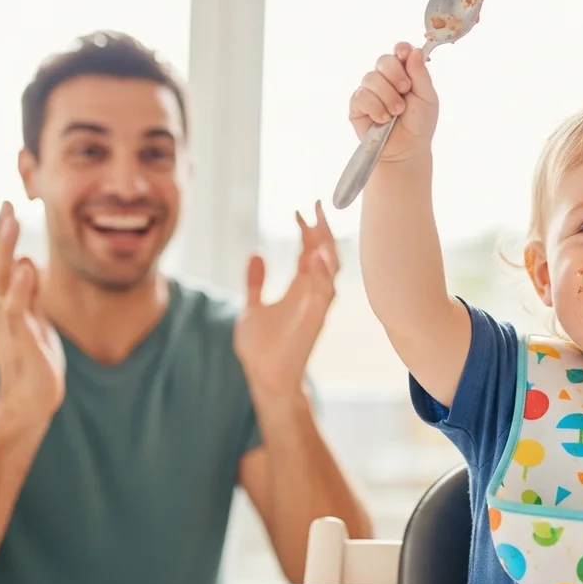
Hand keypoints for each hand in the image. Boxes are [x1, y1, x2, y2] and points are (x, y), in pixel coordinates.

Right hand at [0, 202, 65, 418]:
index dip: (3, 235)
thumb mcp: (34, 317)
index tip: (9, 206)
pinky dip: (21, 286)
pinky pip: (17, 307)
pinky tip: (27, 266)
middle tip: (6, 205)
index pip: (1, 261)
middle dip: (1, 234)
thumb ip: (30, 292)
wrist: (31, 398)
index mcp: (3, 301)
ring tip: (11, 223)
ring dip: (5, 249)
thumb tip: (26, 262)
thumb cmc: (34, 358)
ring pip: (1, 278)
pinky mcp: (21, 336)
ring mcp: (7, 321)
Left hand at [234, 201, 338, 398]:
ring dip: (327, 249)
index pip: (309, 252)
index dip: (307, 230)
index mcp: (299, 288)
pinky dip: (322, 274)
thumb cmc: (261, 347)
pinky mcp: (314, 320)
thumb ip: (255, 282)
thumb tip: (256, 254)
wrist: (264, 377)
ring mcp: (315, 306)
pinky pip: (324, 293)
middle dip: (324, 231)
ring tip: (320, 226)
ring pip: (330, 271)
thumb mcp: (252, 306)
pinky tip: (316, 257)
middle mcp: (311, 294)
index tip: (301, 210)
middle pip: (325, 255)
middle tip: (319, 206)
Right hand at [348, 42, 437, 164]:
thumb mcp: (427, 98)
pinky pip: (362, 96)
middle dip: (396, 75)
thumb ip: (420, 74)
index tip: (404, 54)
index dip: (400, 49)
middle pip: (383, 60)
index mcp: (404, 73)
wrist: (407, 149)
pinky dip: (375, 108)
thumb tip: (413, 51)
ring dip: (388, 97)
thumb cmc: (419, 124)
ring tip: (396, 112)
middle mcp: (385, 79)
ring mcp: (370, 91)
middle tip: (405, 91)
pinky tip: (382, 119)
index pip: (399, 51)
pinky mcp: (357, 105)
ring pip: (371, 78)